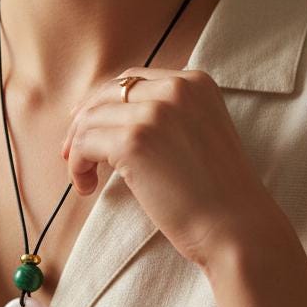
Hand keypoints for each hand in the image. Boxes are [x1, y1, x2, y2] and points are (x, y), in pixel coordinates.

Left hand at [61, 67, 278, 268]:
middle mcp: (176, 88)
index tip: (87, 130)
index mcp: (195, 82)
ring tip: (85, 180)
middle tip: (72, 155)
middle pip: (106, 95)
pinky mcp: (134, 141)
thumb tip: (109, 120)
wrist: (234, 225)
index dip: (102, 105)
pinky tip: (87, 188)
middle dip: (82, 124)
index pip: (131, 81)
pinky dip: (77, 167)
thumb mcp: (197, 134)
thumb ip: (165, 118)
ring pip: (89, 120)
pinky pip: (84, 144)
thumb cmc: (214, 193)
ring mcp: (155, 113)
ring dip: (78, 151)